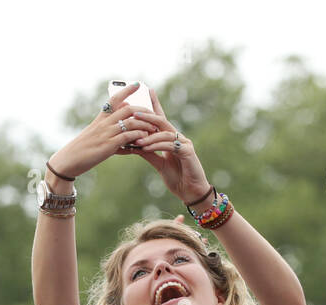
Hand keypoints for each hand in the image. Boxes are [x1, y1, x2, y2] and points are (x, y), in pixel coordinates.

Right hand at [47, 82, 158, 180]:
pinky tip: (145, 139)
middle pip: (128, 109)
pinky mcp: (109, 145)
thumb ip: (111, 120)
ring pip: (131, 123)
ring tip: (153, 128)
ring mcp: (107, 133)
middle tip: (153, 114)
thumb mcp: (96, 130)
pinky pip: (128, 137)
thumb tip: (125, 105)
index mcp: (101, 118)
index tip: (138, 84)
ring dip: (145, 125)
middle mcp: (105, 123)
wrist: (70, 159)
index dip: (126, 90)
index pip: (114, 99)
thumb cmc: (84, 146)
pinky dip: (138, 136)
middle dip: (144, 111)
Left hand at [122, 89, 210, 204]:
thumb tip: (134, 143)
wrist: (191, 192)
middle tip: (134, 112)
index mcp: (171, 139)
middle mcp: (178, 137)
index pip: (161, 119)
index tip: (148, 91)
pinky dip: (157, 145)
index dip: (155, 105)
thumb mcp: (158, 164)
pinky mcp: (188, 152)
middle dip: (148, 116)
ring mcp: (184, 143)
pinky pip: (170, 145)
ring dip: (149, 135)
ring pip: (165, 133)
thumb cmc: (177, 178)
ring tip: (136, 138)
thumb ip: (148, 153)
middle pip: (162, 121)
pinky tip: (146, 146)